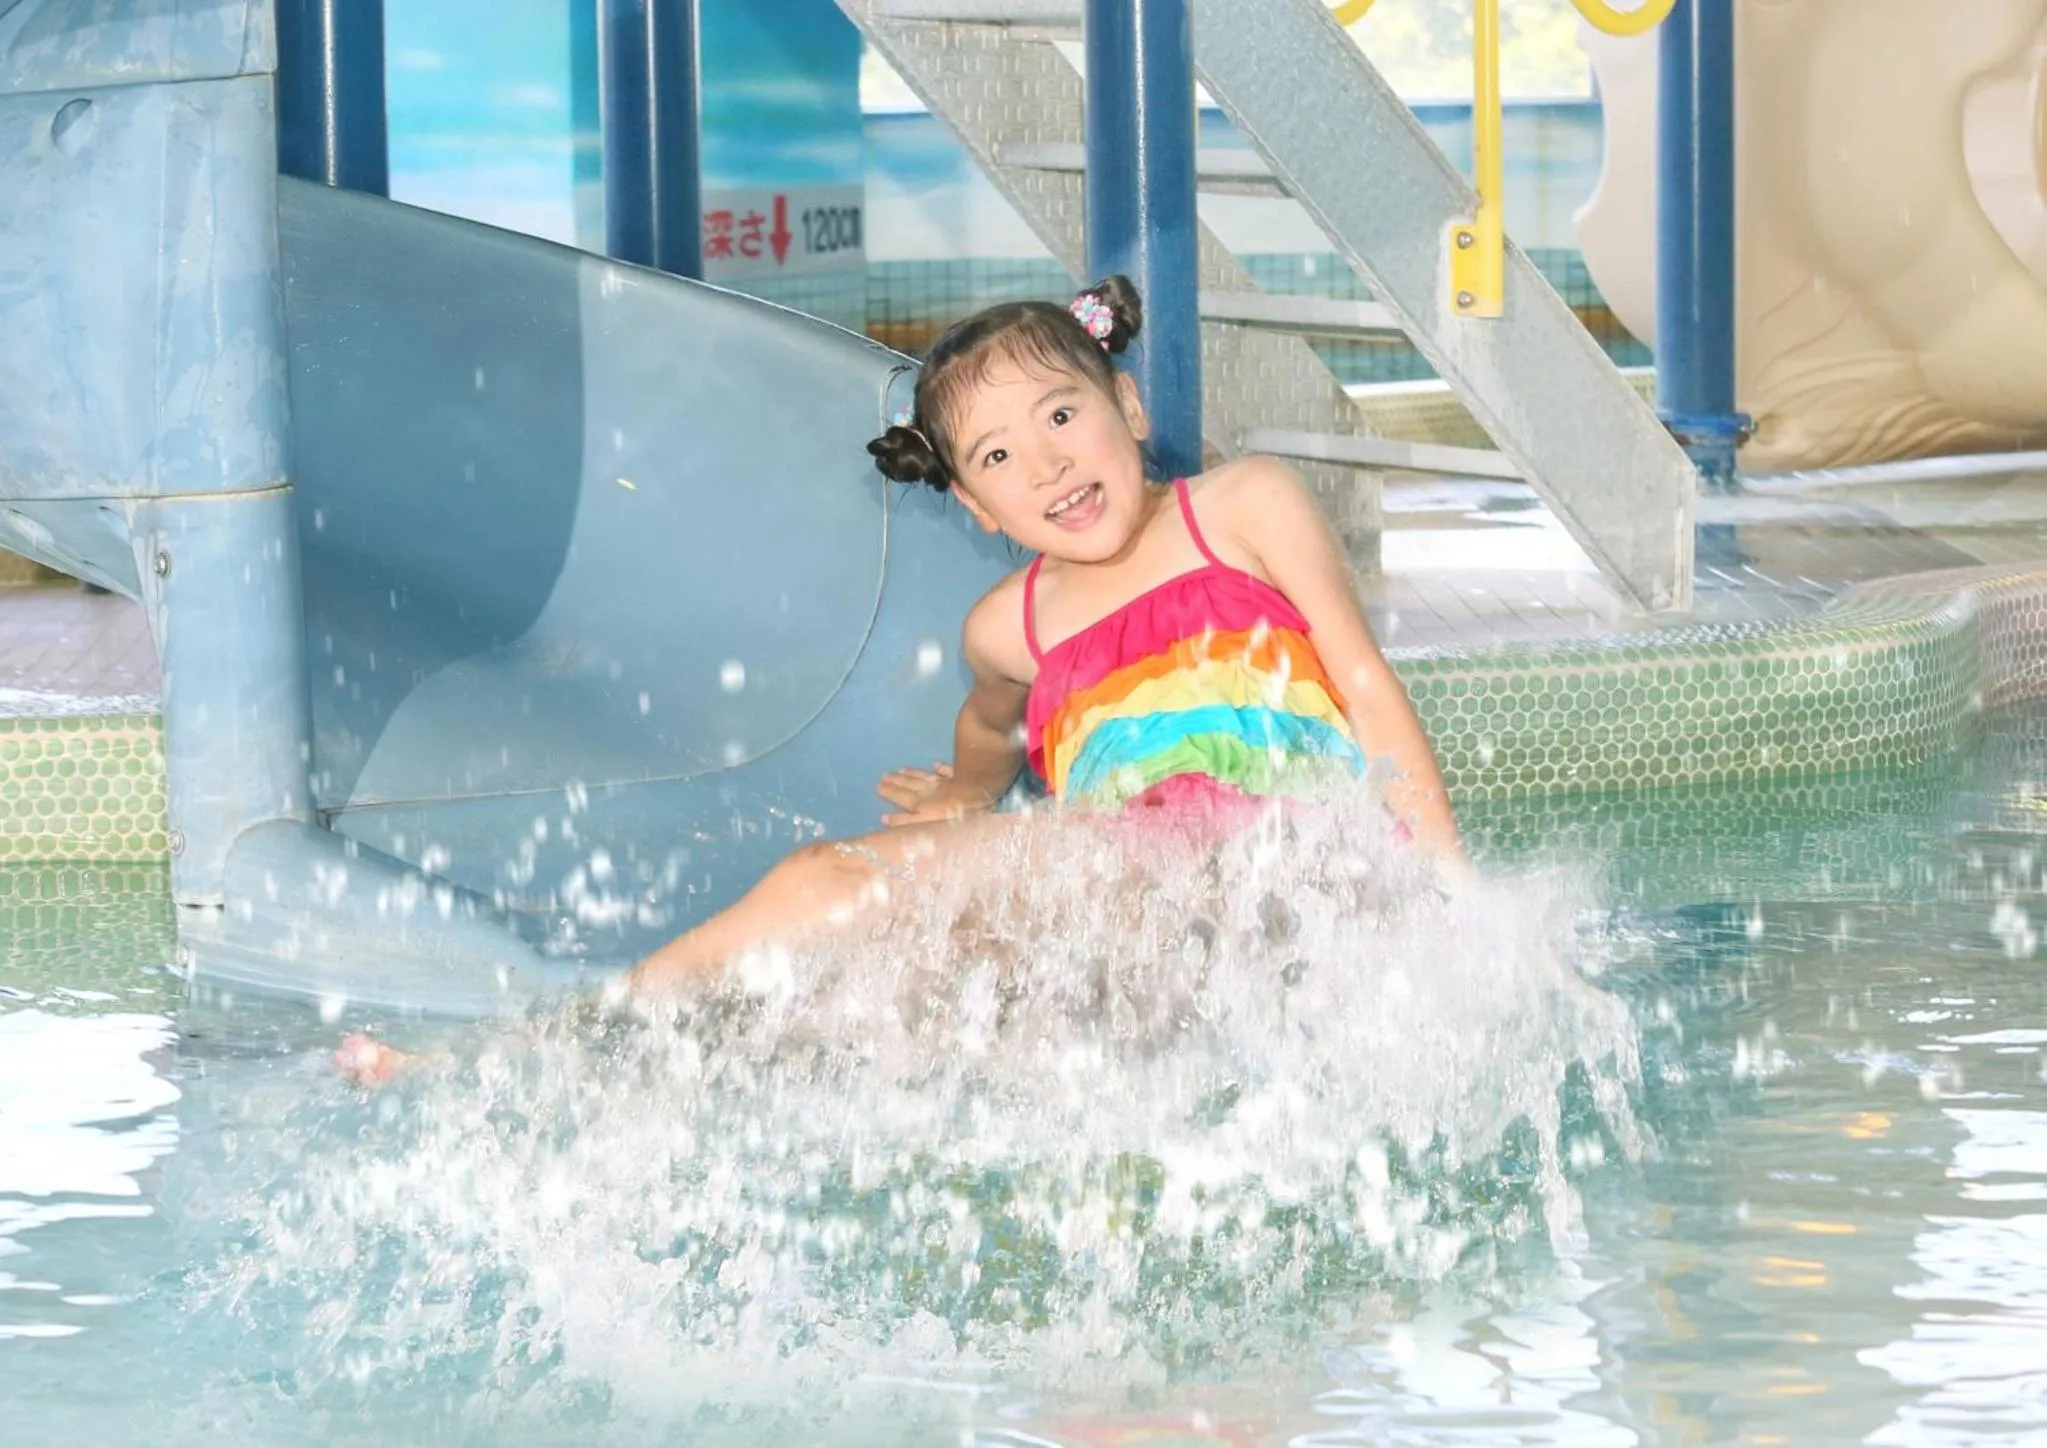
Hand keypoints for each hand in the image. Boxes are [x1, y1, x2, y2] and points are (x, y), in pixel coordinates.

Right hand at [876, 761, 996, 825]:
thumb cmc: (953, 816)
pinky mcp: (961, 776)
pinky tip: (935, 763)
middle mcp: (930, 790)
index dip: (889, 792)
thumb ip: (904, 823)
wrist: (978, 795)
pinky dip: (940, 767)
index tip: (877, 785)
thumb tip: (884, 819)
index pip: (901, 797)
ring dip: (913, 773)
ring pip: (924, 776)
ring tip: (902, 768)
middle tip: (883, 774)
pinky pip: (948, 770)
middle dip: (896, 780)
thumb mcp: (924, 823)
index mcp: (920, 803)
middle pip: (910, 784)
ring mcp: (945, 781)